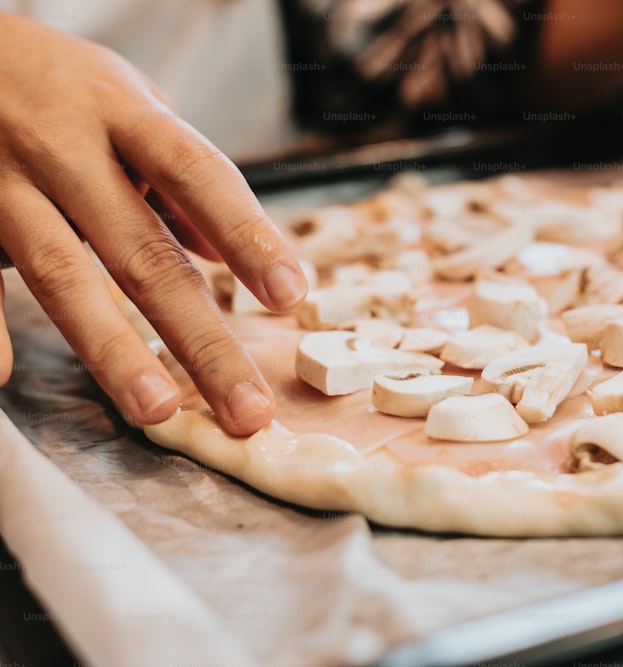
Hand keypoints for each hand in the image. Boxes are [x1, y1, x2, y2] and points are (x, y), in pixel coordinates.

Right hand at [0, 13, 306, 435]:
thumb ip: (175, 176)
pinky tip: (3, 376)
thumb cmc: (60, 86)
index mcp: (124, 113)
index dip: (246, 234)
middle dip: (201, 338)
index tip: (291, 295)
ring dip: (113, 350)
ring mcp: (1, 181)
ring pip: (62, 275)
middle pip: (143, 252)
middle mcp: (65, 146)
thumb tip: (223, 253)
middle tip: (248, 408)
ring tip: (157, 411)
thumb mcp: (129, 105)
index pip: (198, 175)